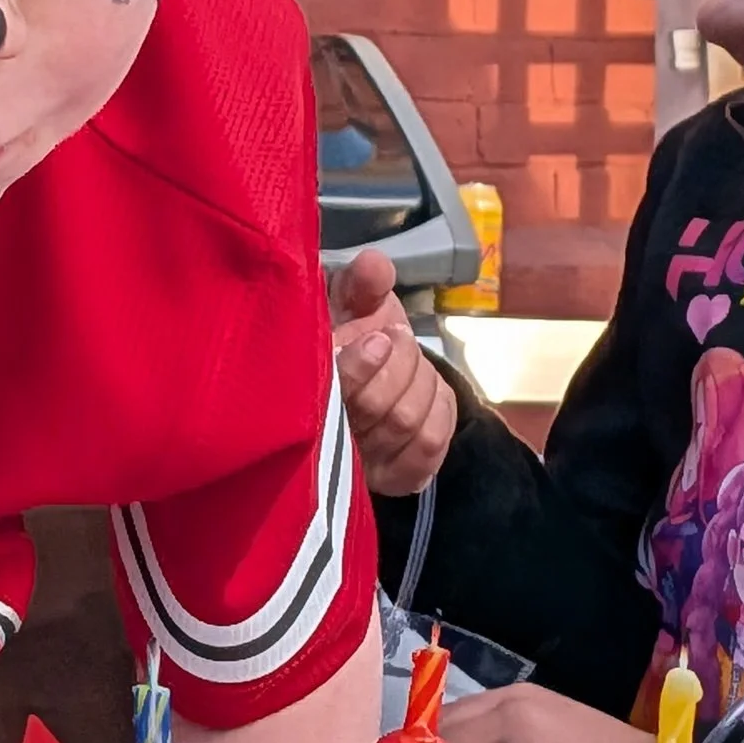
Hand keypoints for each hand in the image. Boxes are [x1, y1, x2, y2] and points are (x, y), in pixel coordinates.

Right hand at [332, 248, 456, 496]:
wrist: (366, 366)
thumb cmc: (350, 332)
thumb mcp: (347, 301)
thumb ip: (360, 285)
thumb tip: (375, 265)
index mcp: (305, 396)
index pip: (333, 394)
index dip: (359, 367)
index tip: (378, 337)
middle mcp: (329, 440)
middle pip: (382, 410)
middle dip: (401, 363)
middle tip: (395, 338)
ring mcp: (364, 464)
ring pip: (410, 425)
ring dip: (421, 383)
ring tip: (408, 362)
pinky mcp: (397, 476)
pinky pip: (432, 445)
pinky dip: (439, 409)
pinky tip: (426, 392)